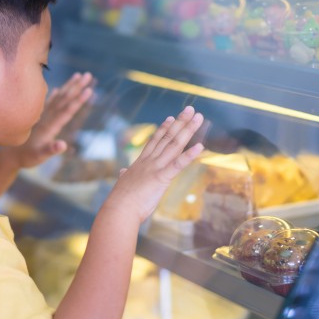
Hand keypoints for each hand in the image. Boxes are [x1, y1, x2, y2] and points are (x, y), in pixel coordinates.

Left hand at [10, 72, 93, 168]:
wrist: (10, 155)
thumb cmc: (27, 157)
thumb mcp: (40, 156)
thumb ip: (51, 150)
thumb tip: (63, 144)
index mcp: (49, 125)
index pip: (67, 110)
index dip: (78, 100)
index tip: (89, 90)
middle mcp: (46, 117)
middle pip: (64, 99)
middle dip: (77, 87)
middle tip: (88, 75)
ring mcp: (42, 115)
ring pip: (58, 97)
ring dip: (68, 86)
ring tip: (78, 75)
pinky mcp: (37, 117)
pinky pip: (48, 102)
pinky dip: (54, 94)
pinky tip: (57, 89)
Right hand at [106, 106, 204, 222]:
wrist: (118, 210)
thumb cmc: (121, 201)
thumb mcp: (124, 183)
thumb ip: (125, 175)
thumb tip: (123, 171)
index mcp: (141, 163)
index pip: (155, 141)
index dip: (164, 128)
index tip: (171, 117)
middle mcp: (149, 161)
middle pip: (168, 137)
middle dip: (180, 122)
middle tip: (191, 109)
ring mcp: (155, 167)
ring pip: (174, 145)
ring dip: (188, 130)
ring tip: (198, 118)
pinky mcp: (161, 178)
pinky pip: (177, 164)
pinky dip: (189, 155)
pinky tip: (200, 146)